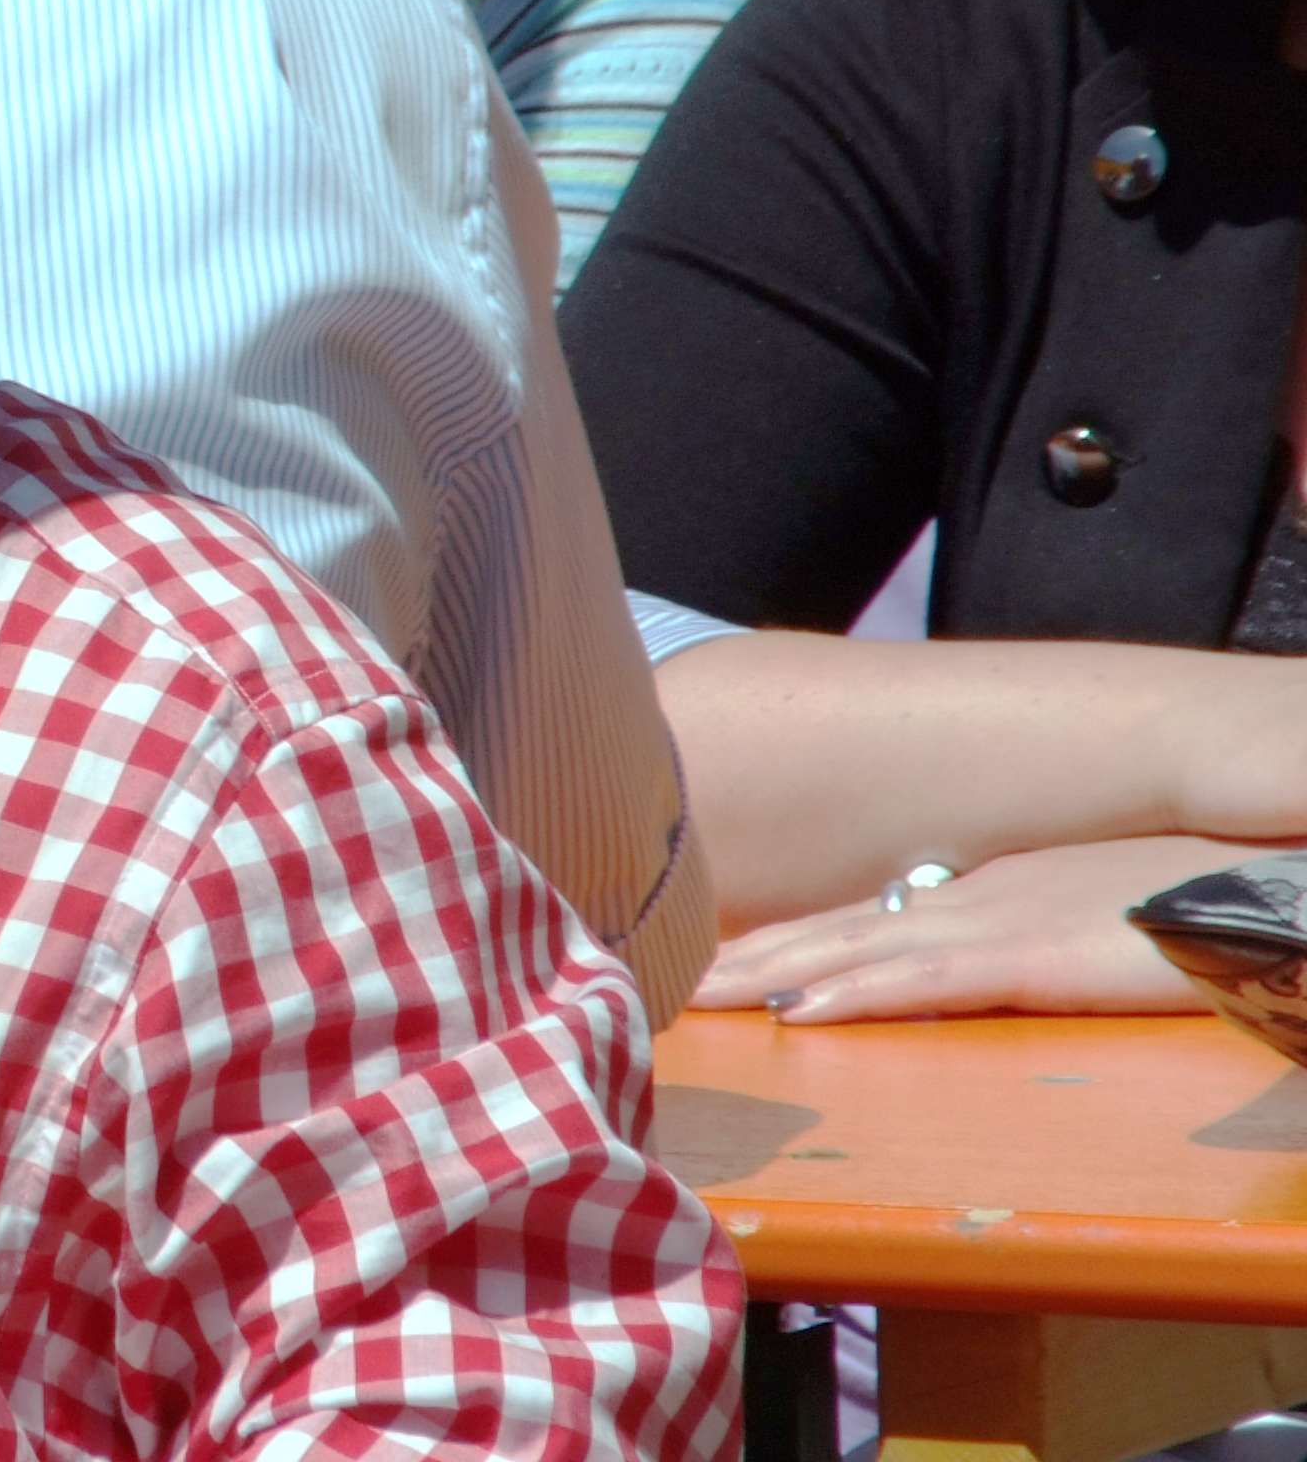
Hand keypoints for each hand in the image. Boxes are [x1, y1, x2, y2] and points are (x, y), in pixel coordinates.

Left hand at [695, 834, 1235, 1022]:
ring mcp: (993, 923)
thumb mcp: (1076, 923)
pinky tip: (797, 1014)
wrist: (1256, 878)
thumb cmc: (1175, 903)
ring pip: (851, 953)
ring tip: (686, 997)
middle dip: (735, 958)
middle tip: (646, 974)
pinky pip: (927, 981)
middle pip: (825, 932)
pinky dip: (856, 996)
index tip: (693, 962)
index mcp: (971, 896)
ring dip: (763, 977)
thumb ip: (1013, 943)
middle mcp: (964, 901)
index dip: (767, 945)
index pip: (846, 926)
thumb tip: (955, 970)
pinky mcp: (1031, 955)